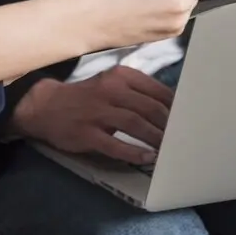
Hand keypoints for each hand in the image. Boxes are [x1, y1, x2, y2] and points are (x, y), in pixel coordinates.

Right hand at [10, 66, 173, 164]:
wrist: (46, 106)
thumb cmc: (87, 97)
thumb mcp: (112, 85)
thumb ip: (138, 93)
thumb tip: (173, 109)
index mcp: (120, 76)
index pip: (156, 91)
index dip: (176, 108)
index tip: (189, 120)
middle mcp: (110, 90)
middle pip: (149, 108)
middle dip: (169, 126)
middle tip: (181, 139)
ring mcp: (97, 112)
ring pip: (135, 124)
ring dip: (155, 139)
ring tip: (168, 150)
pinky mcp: (86, 133)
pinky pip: (115, 144)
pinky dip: (133, 152)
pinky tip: (146, 158)